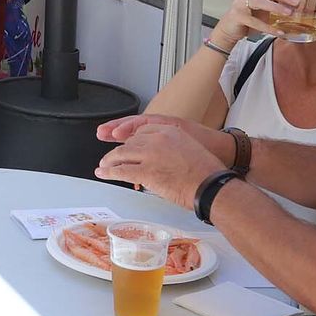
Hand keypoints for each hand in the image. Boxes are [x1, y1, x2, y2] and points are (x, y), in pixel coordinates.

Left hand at [94, 115, 230, 207]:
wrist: (211, 185)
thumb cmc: (207, 173)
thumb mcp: (190, 149)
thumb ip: (172, 149)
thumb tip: (162, 160)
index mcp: (170, 130)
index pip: (142, 131)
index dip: (131, 140)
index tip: (126, 145)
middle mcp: (158, 138)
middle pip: (130, 142)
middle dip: (119, 151)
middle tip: (110, 157)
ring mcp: (150, 154)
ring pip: (121, 154)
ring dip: (109, 160)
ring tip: (103, 165)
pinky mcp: (145, 171)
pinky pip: (121, 170)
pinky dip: (108, 172)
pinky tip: (103, 174)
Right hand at [213, 0, 300, 44]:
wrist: (228, 30)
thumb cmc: (247, 19)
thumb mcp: (262, 9)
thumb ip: (274, 4)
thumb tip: (295, 4)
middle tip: (296, 2)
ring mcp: (239, 5)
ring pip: (258, 1)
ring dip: (275, 6)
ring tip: (289, 13)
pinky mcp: (237, 17)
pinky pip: (254, 22)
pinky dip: (268, 27)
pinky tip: (279, 32)